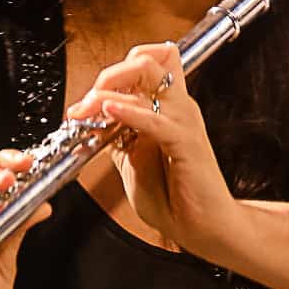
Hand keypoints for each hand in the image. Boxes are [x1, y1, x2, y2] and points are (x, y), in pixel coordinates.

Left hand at [65, 41, 242, 259]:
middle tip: (85, 103)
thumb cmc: (174, 198)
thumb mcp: (133, 162)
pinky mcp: (186, 142)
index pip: (145, 63)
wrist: (204, 228)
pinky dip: (129, 112)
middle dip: (108, 74)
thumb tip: (93, 119)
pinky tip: (109, 111)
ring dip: (109, 89)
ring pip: (147, 76)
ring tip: (87, 109)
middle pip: (144, 60)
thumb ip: (118, 138)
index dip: (112, 73)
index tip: (86, 103)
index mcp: (168, 108)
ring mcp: (183, 120)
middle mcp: (178, 106)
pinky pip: (155, 118)